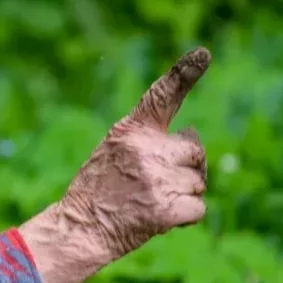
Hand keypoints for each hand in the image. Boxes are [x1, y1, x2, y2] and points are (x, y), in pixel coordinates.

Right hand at [19, 48, 210, 282]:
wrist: (79, 229)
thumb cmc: (98, 189)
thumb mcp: (114, 150)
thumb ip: (151, 140)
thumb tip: (194, 135)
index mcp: (130, 131)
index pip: (162, 96)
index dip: (185, 73)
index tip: (203, 53)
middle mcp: (147, 150)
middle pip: (194, 150)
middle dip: (185, 167)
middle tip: (156, 182)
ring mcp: (158, 180)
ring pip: (197, 182)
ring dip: (182, 194)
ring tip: (150, 201)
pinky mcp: (168, 209)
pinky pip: (198, 208)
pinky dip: (184, 217)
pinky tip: (160, 219)